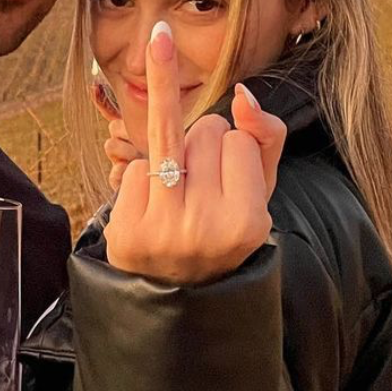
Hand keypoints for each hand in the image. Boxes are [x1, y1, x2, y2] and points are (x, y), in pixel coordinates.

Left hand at [104, 22, 284, 284]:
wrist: (178, 295)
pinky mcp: (125, 230)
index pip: (237, 137)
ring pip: (167, 139)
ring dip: (173, 151)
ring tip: (177, 180)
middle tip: (202, 185)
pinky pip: (133, 167)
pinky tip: (152, 207)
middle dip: (202, 145)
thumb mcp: (259, 194)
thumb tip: (243, 95)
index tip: (230, 181)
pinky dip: (142, 178)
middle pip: (203, 132)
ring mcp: (161, 230)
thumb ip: (266, 138)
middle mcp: (205, 228)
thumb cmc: (222, 232)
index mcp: (247, 223)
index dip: (232, 150)